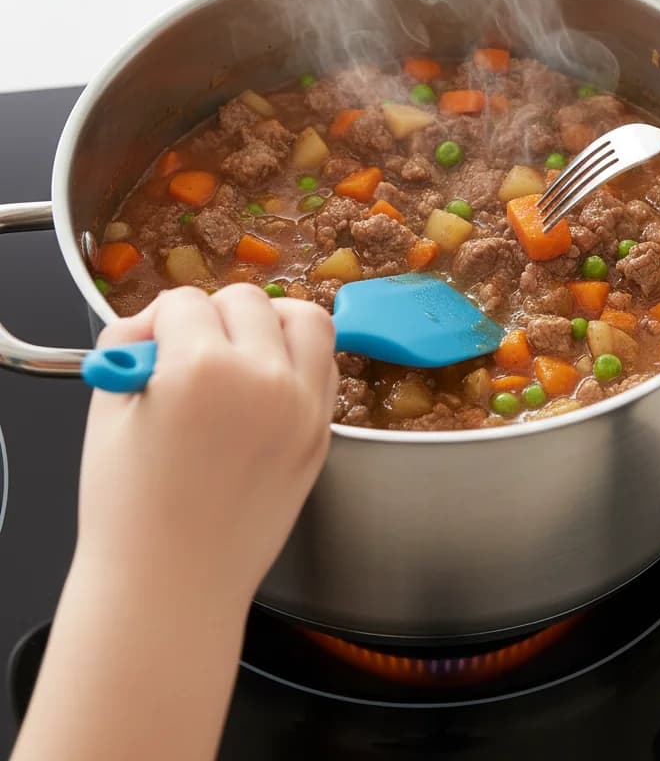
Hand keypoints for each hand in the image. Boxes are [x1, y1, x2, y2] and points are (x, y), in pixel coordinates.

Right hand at [76, 284, 337, 606]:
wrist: (176, 584)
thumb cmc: (130, 509)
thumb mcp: (108, 414)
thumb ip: (130, 348)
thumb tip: (152, 323)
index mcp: (202, 369)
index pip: (185, 302)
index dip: (159, 321)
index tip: (151, 348)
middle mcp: (263, 378)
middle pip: (248, 300)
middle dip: (213, 314)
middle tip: (192, 350)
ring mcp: (303, 405)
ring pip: (306, 317)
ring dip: (273, 320)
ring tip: (243, 347)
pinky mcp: (323, 430)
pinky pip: (326, 366)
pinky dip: (301, 358)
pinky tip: (268, 378)